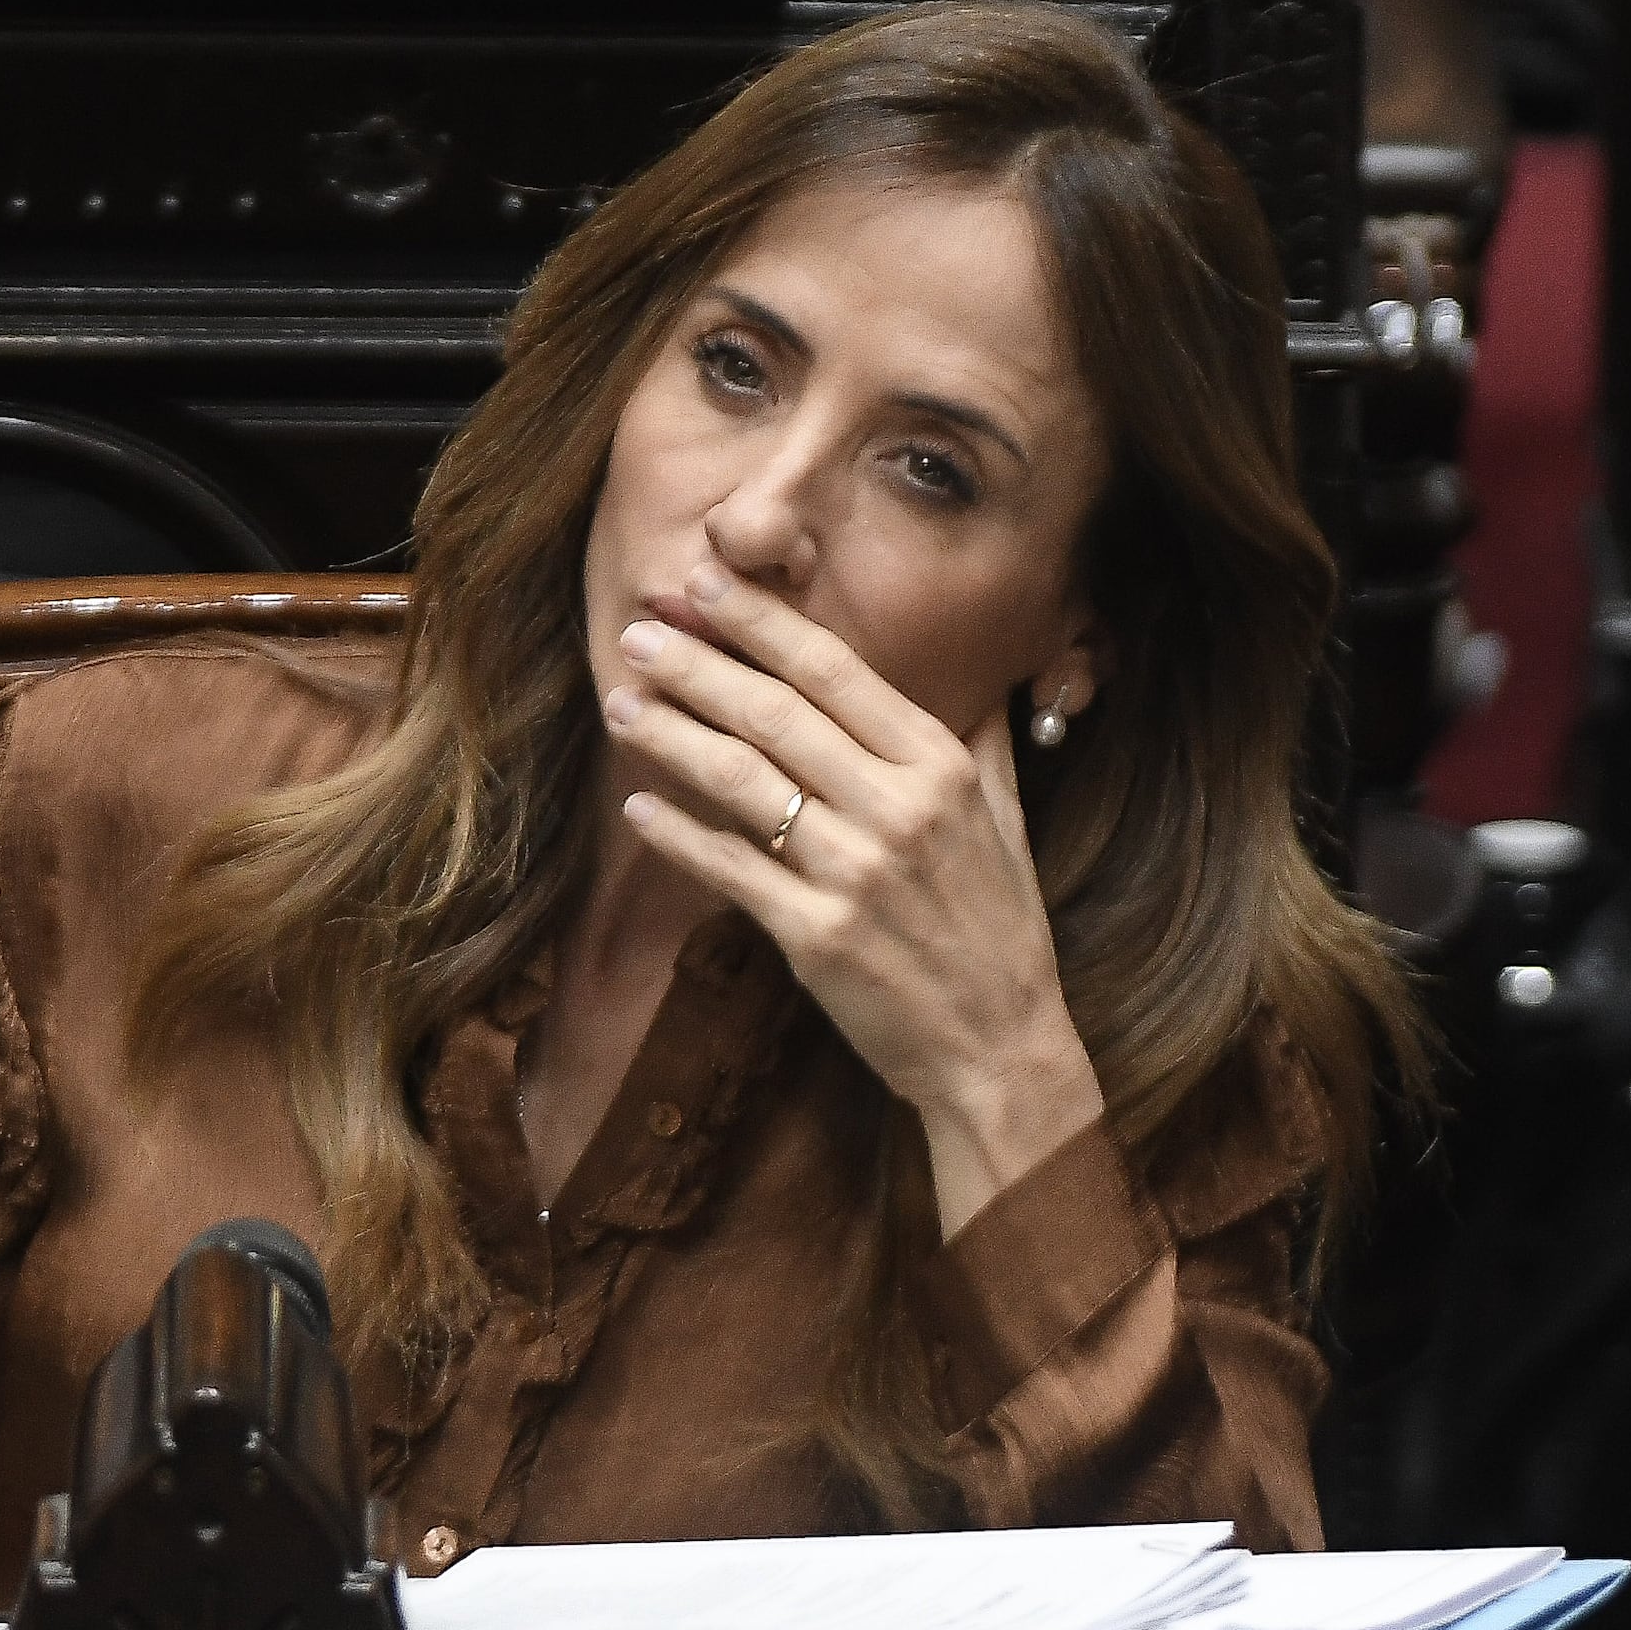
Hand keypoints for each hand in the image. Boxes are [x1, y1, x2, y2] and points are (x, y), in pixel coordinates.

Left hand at [598, 582, 1101, 1233]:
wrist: (1000, 1046)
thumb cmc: (1001, 928)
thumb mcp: (1008, 820)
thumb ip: (985, 741)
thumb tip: (985, 677)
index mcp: (940, 767)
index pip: (836, 673)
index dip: (763, 624)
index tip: (708, 583)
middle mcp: (898, 809)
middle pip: (775, 715)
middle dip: (698, 665)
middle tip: (638, 630)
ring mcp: (854, 873)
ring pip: (741, 782)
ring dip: (671, 736)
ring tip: (622, 704)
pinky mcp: (816, 937)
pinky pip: (730, 869)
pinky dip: (677, 835)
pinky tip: (637, 806)